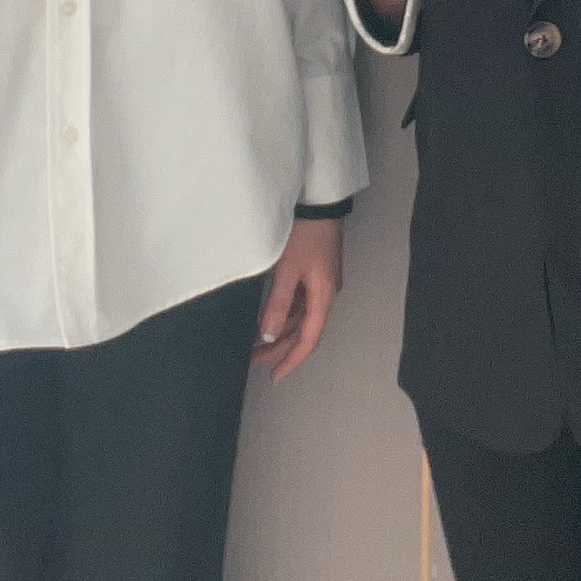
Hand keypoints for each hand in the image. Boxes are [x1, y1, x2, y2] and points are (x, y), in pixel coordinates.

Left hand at [254, 217, 343, 380]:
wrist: (320, 203)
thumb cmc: (304, 236)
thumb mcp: (287, 270)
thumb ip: (277, 304)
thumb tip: (268, 336)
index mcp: (323, 297)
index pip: (309, 339)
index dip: (292, 360)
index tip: (274, 378)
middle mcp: (326, 294)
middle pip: (304, 330)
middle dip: (280, 348)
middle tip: (254, 361)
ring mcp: (321, 283)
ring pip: (301, 317)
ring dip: (281, 332)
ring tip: (257, 344)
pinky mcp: (315, 272)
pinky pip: (301, 303)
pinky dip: (286, 315)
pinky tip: (270, 318)